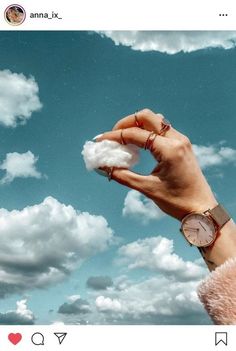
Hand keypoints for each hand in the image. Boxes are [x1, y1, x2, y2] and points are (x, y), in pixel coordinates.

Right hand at [97, 109, 216, 220]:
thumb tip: (103, 167)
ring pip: (155, 120)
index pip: (136, 134)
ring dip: (137, 125)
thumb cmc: (177, 202)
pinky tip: (138, 144)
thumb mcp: (147, 188)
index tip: (101, 140)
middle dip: (126, 123)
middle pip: (146, 116)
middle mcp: (177, 140)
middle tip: (113, 136)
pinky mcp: (182, 145)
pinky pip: (162, 129)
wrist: (202, 208)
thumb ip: (123, 176)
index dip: (115, 136)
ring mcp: (181, 141)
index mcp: (169, 150)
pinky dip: (147, 132)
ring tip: (124, 140)